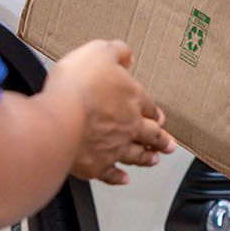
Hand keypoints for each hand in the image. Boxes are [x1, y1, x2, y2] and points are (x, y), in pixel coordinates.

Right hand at [49, 39, 176, 181]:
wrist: (60, 118)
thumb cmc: (78, 85)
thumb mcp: (99, 52)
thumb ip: (116, 52)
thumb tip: (126, 54)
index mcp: (132, 98)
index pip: (149, 106)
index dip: (154, 112)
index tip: (159, 117)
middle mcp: (128, 126)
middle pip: (150, 134)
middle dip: (161, 140)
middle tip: (169, 146)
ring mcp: (113, 148)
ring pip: (136, 155)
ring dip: (146, 158)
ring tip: (154, 160)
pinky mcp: (95, 165)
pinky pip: (110, 174)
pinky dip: (118, 177)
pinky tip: (123, 179)